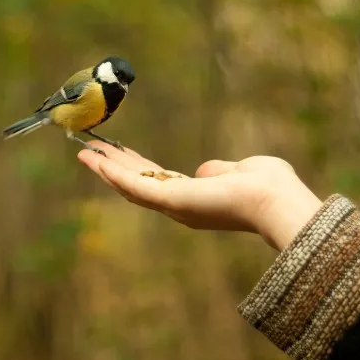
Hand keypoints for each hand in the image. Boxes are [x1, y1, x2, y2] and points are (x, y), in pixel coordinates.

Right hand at [77, 141, 323, 249]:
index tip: (118, 154)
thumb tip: (205, 171)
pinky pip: (135, 185)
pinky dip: (113, 173)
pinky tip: (96, 160)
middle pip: (137, 184)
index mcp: (195, 199)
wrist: (276, 200)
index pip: (157, 181)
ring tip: (84, 153)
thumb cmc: (267, 186)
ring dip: (105, 169)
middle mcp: (179, 207)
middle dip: (113, 167)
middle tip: (89, 151)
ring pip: (130, 186)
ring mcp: (173, 206)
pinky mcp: (171, 200)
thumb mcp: (238, 171)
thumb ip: (219, 171)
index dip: (134, 168)